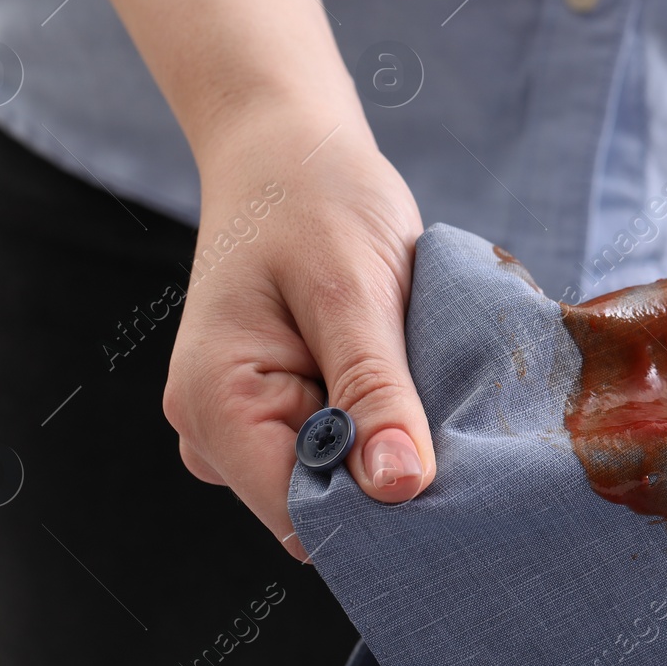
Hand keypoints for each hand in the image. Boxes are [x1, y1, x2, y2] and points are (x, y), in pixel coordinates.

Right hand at [163, 102, 435, 561]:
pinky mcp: (274, 408)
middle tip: (452, 419)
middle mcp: (213, 429)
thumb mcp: (356, 292)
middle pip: (317, 510)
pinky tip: (400, 377)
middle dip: (386, 479)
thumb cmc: (316, 200)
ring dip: (384, 445)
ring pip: (331, 481)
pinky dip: (376, 423)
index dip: (378, 516)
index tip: (453, 486)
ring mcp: (239, 422)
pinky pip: (333, 446)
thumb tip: (400, 489)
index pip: (300, 518)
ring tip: (421, 379)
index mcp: (215, 403)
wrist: (288, 148)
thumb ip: (375, 391)